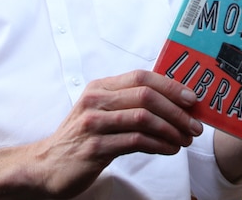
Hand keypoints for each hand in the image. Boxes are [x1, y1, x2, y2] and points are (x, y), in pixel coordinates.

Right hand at [33, 70, 203, 197]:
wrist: (46, 165)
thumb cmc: (81, 139)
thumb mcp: (101, 112)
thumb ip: (128, 103)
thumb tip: (172, 102)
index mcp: (100, 87)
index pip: (142, 76)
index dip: (171, 85)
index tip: (192, 99)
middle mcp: (96, 101)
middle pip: (146, 96)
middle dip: (177, 111)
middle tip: (194, 125)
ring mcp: (94, 124)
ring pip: (144, 118)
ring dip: (172, 130)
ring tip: (185, 140)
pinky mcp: (95, 147)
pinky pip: (136, 142)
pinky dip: (159, 145)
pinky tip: (170, 149)